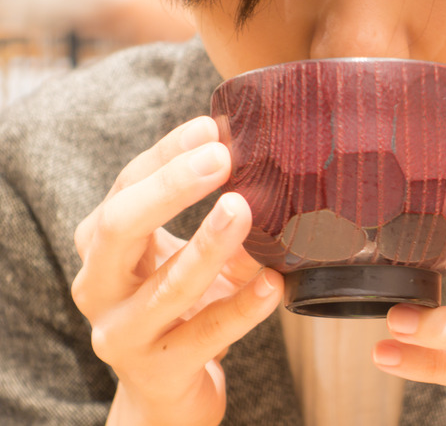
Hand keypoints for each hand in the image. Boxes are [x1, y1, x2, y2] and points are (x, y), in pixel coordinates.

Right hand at [71, 117, 282, 425]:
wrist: (168, 391)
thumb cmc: (183, 313)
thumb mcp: (196, 261)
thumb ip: (224, 226)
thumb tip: (273, 184)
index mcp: (102, 248)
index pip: (126, 188)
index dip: (166, 156)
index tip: (210, 128)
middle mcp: (98, 287)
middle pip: (121, 226)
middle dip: (171, 187)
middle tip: (221, 158)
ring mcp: (122, 333)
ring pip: (165, 285)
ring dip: (209, 244)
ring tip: (244, 210)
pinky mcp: (156, 370)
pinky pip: (204, 333)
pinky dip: (242, 307)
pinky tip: (273, 284)